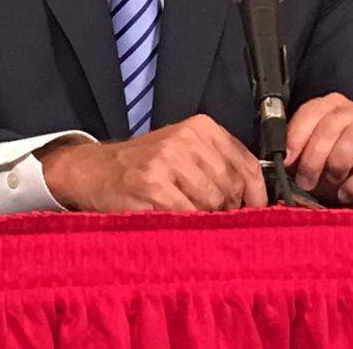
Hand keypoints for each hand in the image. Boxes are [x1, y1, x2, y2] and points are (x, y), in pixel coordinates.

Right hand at [37, 114, 267, 211]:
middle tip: (215, 219)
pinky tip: (178, 224)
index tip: (257, 210)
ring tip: (192, 219)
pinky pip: (186, 214)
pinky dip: (187, 225)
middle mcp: (187, 139)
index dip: (257, 193)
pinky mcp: (152, 184)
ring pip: (211, 202)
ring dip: (207, 219)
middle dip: (229, 210)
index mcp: (203, 127)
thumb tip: (256, 198)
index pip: (247, 163)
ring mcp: (168, 160)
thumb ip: (220, 165)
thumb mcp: (187, 151)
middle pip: (231, 186)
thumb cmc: (147, 164)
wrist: (95, 169)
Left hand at [284, 93, 352, 206]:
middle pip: (331, 125)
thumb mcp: (313, 161)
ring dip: (336, 165)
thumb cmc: (341, 170)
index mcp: (333, 107)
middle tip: (306, 181)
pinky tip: (347, 193)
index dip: (296, 136)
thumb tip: (275, 163)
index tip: (286, 161)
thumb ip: (295, 156)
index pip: (312, 111)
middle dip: (313, 157)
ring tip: (331, 183)